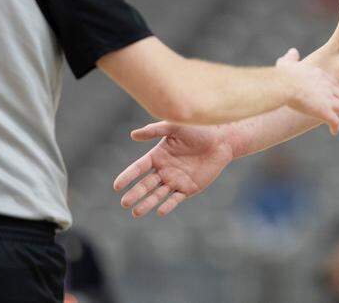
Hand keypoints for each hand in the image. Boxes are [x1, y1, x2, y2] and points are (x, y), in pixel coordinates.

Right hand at [114, 122, 234, 217]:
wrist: (221, 140)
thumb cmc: (198, 129)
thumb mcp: (175, 126)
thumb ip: (154, 130)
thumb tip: (132, 135)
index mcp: (158, 156)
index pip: (138, 168)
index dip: (128, 177)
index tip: (116, 186)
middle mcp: (164, 170)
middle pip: (146, 185)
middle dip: (135, 194)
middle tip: (125, 203)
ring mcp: (176, 180)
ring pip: (158, 194)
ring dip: (147, 203)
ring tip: (136, 212)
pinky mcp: (189, 188)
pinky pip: (176, 199)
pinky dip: (168, 205)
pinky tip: (160, 211)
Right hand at [276, 48, 338, 134]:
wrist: (286, 85)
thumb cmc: (284, 76)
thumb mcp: (287, 64)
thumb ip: (291, 58)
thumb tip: (293, 51)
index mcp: (320, 75)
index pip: (333, 83)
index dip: (335, 89)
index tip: (336, 94)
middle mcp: (328, 86)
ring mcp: (328, 99)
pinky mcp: (326, 111)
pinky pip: (335, 121)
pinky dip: (336, 126)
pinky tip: (334, 131)